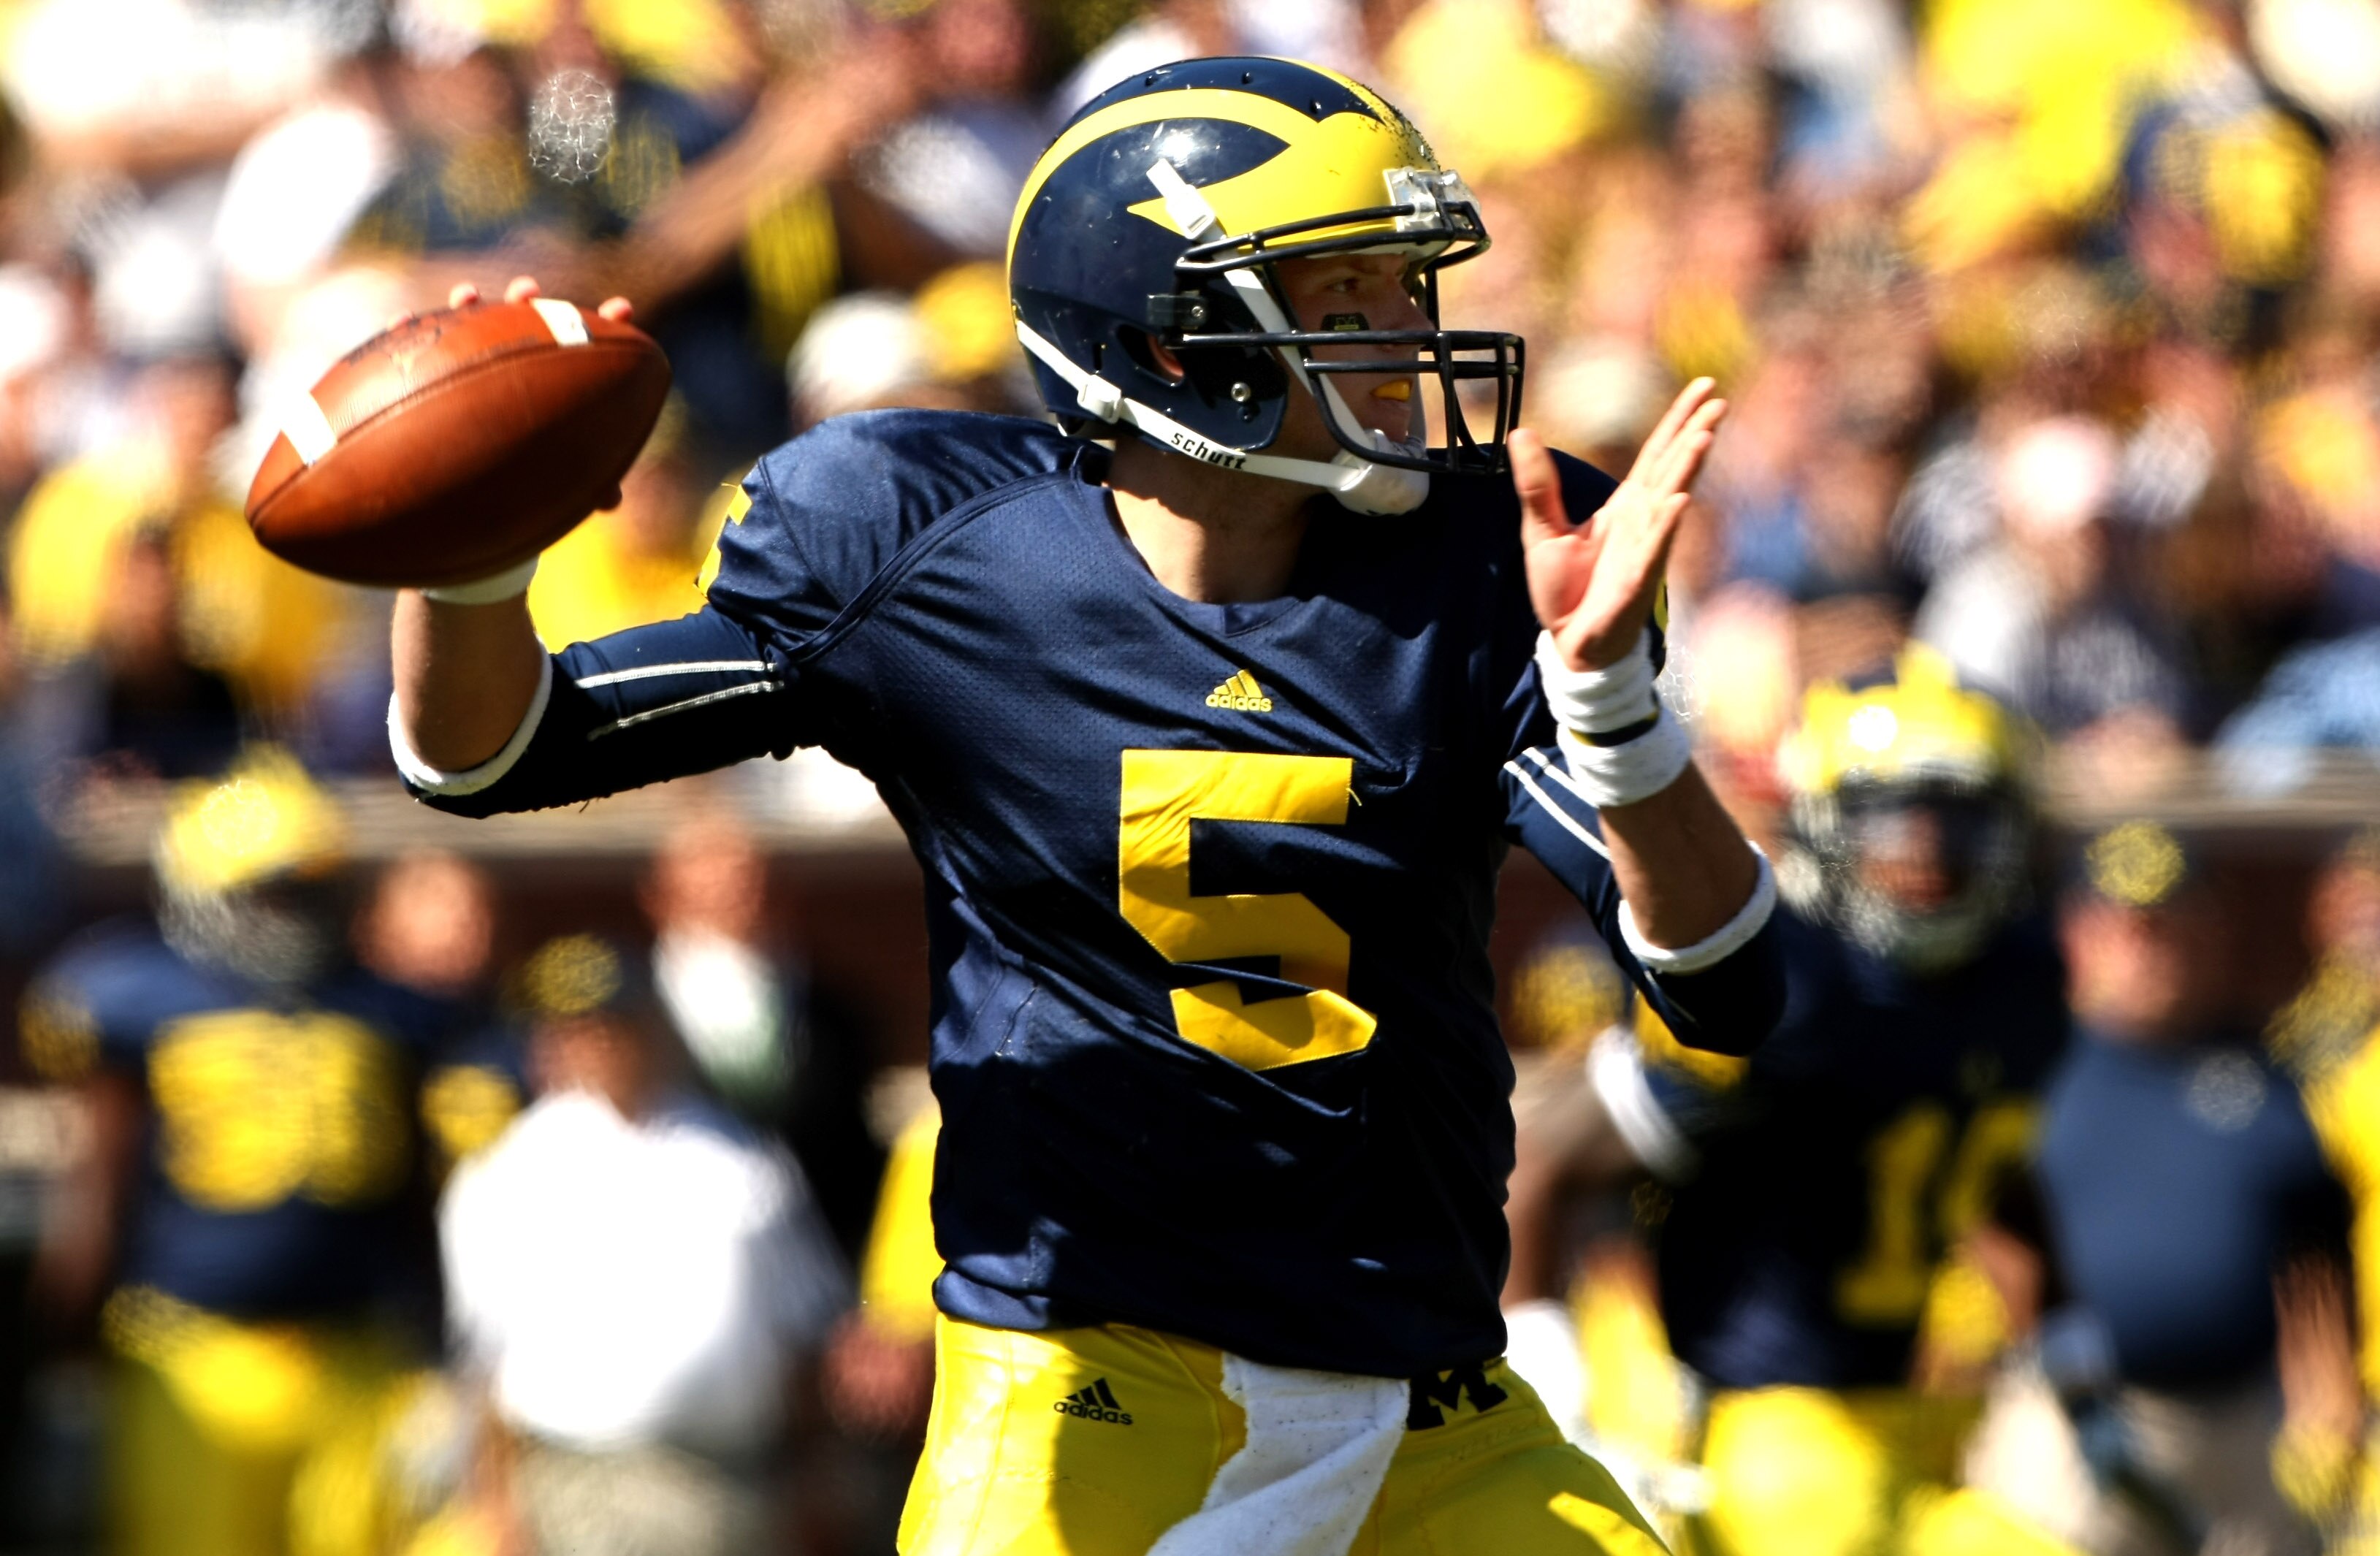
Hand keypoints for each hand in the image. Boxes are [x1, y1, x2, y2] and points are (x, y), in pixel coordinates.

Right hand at [392, 277, 636, 510]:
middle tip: (527, 293)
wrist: (464, 495)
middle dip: (527, 300)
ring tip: (465, 295)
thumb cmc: (526, 487)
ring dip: (469, 304)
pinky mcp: (427, 373)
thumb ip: (586, 488)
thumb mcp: (556, 487)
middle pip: (523, 321)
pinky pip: (412, 348)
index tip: (624, 308)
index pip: (585, 348)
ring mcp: (471, 363)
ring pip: (469, 325)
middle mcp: (513, 364)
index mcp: (555, 383)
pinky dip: (406, 332)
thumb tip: (611, 500)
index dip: (607, 326)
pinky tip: (399, 323)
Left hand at [1518, 378, 1726, 670]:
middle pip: (1672, 468)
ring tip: (1703, 436)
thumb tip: (1522, 432)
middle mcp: (1644, 521)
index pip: (1658, 452)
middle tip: (1718, 399)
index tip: (1705, 387)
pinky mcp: (1636, 580)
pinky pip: (1654, 550)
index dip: (1679, 419)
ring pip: (1669, 501)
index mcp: (1627, 505)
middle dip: (1694, 433)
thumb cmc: (1565, 590)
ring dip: (1686, 470)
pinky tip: (1679, 502)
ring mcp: (1645, 549)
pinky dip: (1666, 526)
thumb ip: (1537, 483)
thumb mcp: (1541, 528)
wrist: (1570, 642)